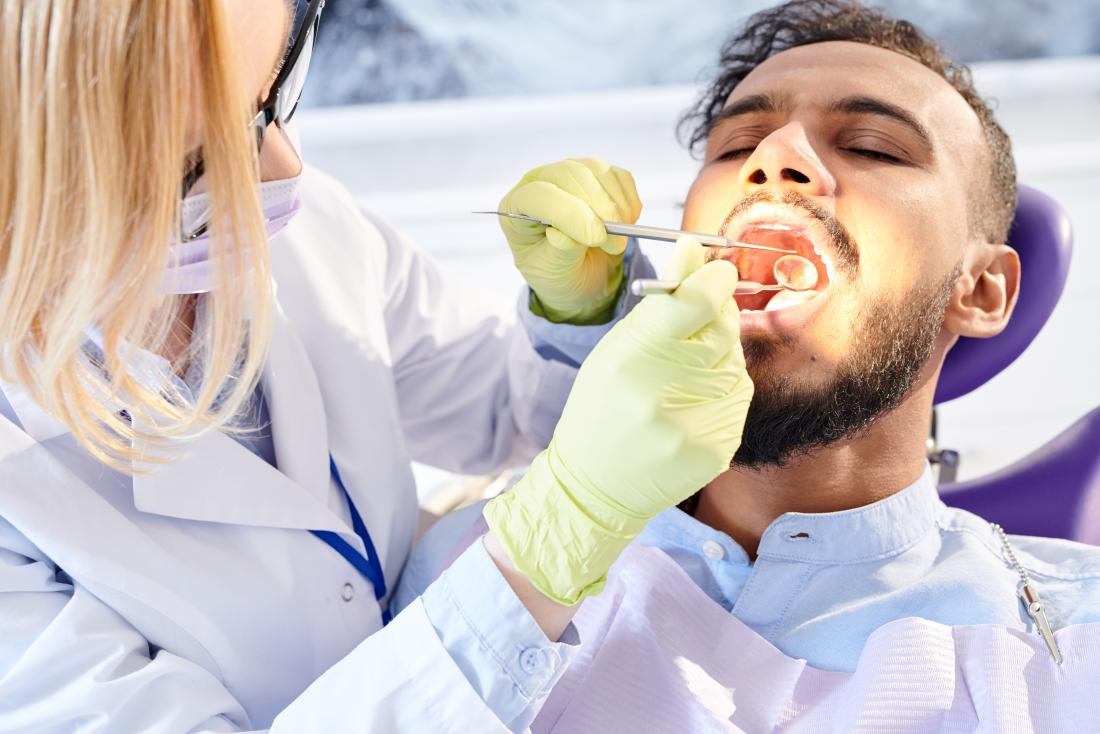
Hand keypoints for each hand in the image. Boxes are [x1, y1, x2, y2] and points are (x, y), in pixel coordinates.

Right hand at [484, 236, 753, 604]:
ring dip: (717, 357)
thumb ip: (660, 301)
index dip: (712, 279)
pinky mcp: (721, 449)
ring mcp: (698, 426)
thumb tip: (695, 248)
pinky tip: (691, 403)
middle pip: (722, 328)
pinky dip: (721, 390)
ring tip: (682, 376)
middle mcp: (666, 394)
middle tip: (695, 323)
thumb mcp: (615, 349)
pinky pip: (738, 396)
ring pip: (735, 361)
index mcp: (631, 361)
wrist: (597, 487)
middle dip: (715, 317)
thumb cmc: (601, 409)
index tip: (715, 273)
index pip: (696, 302)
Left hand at [499, 158, 641, 323]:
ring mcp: (569, 174)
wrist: (582, 275)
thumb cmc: (559, 274)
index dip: (568, 213)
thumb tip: (566, 235)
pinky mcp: (598, 176)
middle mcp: (539, 182)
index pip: (538, 195)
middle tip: (614, 243)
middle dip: (599, 207)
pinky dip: (629, 201)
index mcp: (516, 207)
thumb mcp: (554, 273)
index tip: (595, 238)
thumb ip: (560, 252)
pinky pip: (619, 177)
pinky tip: (626, 224)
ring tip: (617, 239)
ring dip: (616, 205)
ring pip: (596, 170)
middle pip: (569, 174)